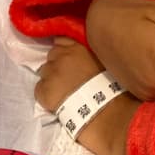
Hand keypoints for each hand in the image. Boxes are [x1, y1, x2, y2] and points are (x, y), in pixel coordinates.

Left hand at [35, 37, 139, 154]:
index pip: (62, 39)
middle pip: (52, 55)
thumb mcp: (109, 63)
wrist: (108, 115)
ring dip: (52, 80)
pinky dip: (46, 96)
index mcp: (79, 46)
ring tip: (65, 92)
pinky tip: (59, 103)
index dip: (65, 49)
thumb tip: (92, 53)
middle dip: (58, 65)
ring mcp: (51, 72)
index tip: (70, 59)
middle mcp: (63, 55)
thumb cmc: (115, 90)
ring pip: (44, 72)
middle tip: (69, 79)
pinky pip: (39, 90)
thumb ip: (96, 53)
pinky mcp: (44, 91)